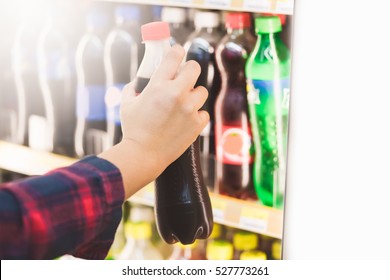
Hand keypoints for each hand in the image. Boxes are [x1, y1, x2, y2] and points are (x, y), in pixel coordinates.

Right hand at [99, 45, 208, 198]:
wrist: (144, 155)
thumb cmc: (133, 130)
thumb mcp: (126, 104)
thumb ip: (133, 88)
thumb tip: (138, 82)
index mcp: (158, 85)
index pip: (174, 55)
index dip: (177, 51)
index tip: (178, 53)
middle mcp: (177, 94)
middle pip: (195, 68)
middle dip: (189, 70)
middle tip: (184, 78)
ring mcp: (189, 109)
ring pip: (202, 91)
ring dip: (194, 95)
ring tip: (184, 103)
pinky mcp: (197, 124)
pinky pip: (204, 112)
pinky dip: (197, 115)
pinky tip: (187, 120)